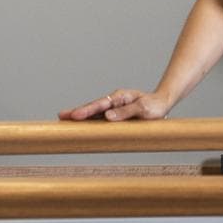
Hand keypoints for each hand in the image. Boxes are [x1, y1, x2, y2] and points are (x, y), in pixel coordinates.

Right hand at [58, 89, 172, 121]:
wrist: (162, 103)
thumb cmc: (154, 106)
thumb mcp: (143, 109)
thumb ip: (126, 112)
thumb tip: (107, 117)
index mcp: (119, 97)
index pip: (99, 105)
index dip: (86, 111)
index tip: (75, 116)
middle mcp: (113, 101)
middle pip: (92, 107)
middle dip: (77, 112)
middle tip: (60, 116)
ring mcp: (113, 107)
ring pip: (94, 112)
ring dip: (80, 116)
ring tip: (65, 120)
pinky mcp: (115, 114)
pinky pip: (100, 118)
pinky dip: (90, 120)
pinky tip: (82, 124)